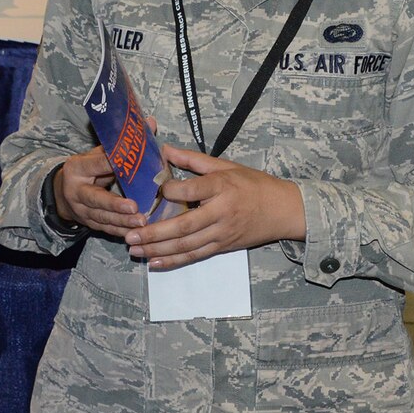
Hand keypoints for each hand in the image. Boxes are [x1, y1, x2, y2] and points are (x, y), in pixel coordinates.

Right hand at [52, 151, 149, 239]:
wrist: (64, 193)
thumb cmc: (87, 169)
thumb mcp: (98, 153)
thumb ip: (122, 143)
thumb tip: (150, 122)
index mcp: (77, 168)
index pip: (95, 164)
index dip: (110, 164)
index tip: (128, 164)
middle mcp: (76, 191)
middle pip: (95, 199)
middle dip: (115, 205)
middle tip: (134, 207)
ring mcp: (81, 210)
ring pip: (102, 217)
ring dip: (122, 221)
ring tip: (141, 222)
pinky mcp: (88, 223)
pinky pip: (106, 229)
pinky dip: (121, 231)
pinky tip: (136, 232)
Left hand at [123, 145, 304, 268]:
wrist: (284, 210)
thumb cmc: (254, 184)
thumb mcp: (227, 166)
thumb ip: (194, 160)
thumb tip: (165, 149)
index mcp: (222, 187)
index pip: (192, 189)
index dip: (170, 191)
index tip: (152, 191)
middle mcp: (221, 212)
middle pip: (184, 226)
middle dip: (154, 232)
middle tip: (130, 234)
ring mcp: (222, 233)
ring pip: (186, 245)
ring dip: (158, 249)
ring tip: (135, 250)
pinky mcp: (222, 247)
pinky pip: (195, 256)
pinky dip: (174, 261)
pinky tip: (154, 262)